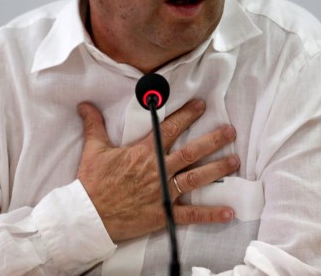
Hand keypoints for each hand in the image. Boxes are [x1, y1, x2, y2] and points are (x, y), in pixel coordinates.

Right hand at [76, 99, 239, 241]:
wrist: (89, 215)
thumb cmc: (92, 182)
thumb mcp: (93, 149)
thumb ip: (94, 124)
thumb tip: (85, 104)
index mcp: (144, 152)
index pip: (169, 128)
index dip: (187, 115)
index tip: (201, 105)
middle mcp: (158, 169)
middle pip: (191, 151)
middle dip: (213, 140)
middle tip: (230, 131)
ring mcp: (163, 192)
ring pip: (196, 178)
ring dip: (218, 168)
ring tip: (235, 160)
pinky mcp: (164, 214)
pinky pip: (191, 214)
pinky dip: (210, 214)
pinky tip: (229, 212)